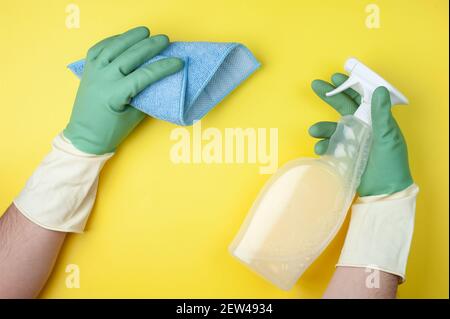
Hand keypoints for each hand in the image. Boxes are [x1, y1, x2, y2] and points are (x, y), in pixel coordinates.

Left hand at [64, 26, 183, 154]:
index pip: (145, 75)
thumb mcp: (133, 117)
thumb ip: (145, 97)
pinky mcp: (88, 70)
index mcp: (115, 94)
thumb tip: (159, 82)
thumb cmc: (110, 131)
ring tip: (146, 31)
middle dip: (150, 46)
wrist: (84, 137)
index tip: (178, 62)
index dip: (164, 67)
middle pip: (130, 56)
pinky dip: (112, 41)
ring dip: (131, 37)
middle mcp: (103, 78)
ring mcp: (93, 72)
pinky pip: (99, 48)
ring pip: (114, 47)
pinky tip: (123, 38)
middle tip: (165, 40)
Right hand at [309, 73, 412, 195]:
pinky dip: (322, 146)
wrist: (384, 191)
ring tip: (314, 131)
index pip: (361, 97)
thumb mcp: (387, 137)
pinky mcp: (342, 154)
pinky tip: (320, 150)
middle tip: (315, 85)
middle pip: (343, 107)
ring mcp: (351, 140)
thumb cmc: (391, 163)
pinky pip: (328, 146)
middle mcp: (362, 127)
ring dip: (322, 127)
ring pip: (332, 127)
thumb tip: (378, 89)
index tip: (336, 77)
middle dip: (329, 95)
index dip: (349, 86)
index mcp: (375, 119)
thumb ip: (381, 114)